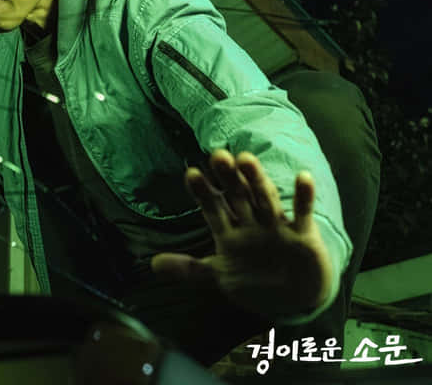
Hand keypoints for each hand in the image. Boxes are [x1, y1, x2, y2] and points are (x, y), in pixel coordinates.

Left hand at [151, 149, 335, 319]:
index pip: (212, 207)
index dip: (203, 192)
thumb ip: (188, 268)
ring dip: (257, 181)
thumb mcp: (219, 275)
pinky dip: (304, 197)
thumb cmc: (254, 281)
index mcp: (229, 230)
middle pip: (238, 196)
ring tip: (246, 159)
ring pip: (265, 199)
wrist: (294, 300)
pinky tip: (303, 177)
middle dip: (228, 178)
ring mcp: (276, 227)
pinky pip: (303, 213)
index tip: (191, 174)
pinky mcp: (303, 235)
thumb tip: (152, 265)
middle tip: (217, 155)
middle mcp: (251, 222)